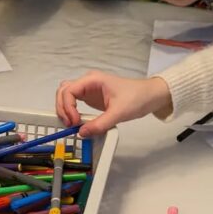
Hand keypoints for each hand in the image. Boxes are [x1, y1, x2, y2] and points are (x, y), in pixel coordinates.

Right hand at [56, 70, 172, 136]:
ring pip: (66, 95)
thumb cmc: (136, 98)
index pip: (69, 90)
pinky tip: (76, 122)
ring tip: (71, 124)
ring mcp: (88, 89)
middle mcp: (87, 82)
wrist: (149, 96)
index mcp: (92, 80)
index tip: (74, 122)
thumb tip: (81, 133)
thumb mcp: (118, 113)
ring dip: (64, 109)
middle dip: (62, 108)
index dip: (67, 107)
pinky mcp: (90, 98)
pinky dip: (70, 111)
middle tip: (70, 124)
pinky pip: (74, 102)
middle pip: (63, 91)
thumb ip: (99, 124)